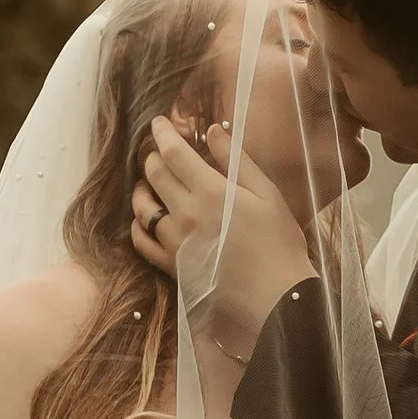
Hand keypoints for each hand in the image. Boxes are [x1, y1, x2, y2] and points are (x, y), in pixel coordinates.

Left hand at [130, 115, 315, 353]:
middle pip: (155, 175)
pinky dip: (138, 225)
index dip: (163, 133)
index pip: (174, 153)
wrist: (276, 297)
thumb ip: (237, 160)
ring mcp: (175, 242)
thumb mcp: (267, 194)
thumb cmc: (279, 243)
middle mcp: (186, 214)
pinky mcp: (172, 267)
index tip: (158, 122)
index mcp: (210, 191)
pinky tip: (144, 219)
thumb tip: (212, 130)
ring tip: (147, 183)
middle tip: (157, 151)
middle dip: (152, 157)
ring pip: (143, 207)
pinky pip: (142, 242)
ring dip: (142, 188)